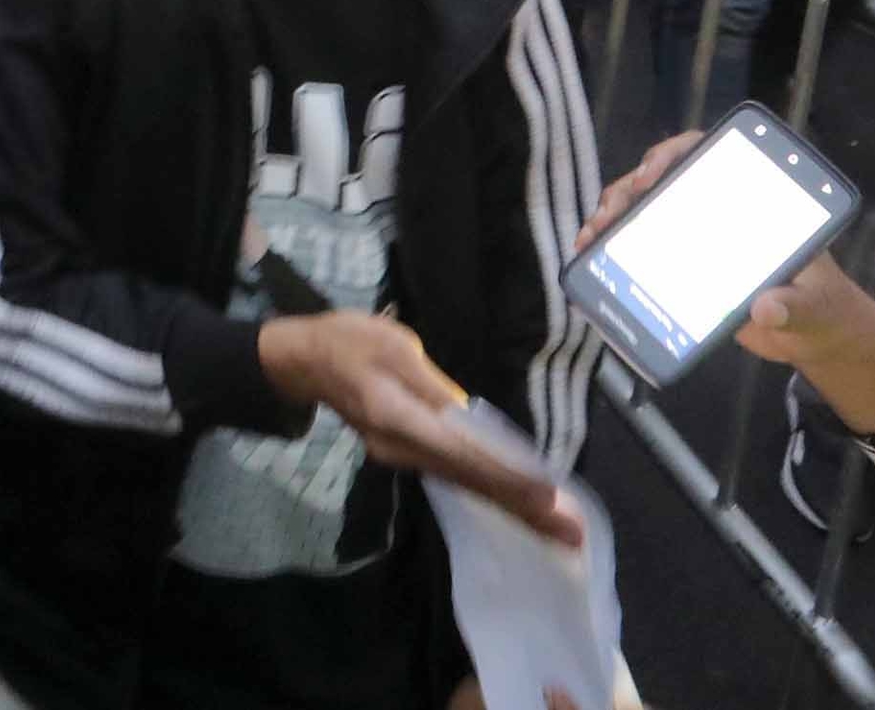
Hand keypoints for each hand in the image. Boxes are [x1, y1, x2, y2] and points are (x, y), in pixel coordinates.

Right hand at [258, 311, 581, 547]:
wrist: (304, 360)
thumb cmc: (349, 340)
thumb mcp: (392, 344)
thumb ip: (432, 383)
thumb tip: (467, 415)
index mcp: (397, 417)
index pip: (462, 453)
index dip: (505, 475)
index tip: (546, 496)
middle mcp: (401, 450)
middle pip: (469, 482)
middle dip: (521, 507)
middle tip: (570, 533)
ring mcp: (402, 458)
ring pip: (464, 486)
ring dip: (510, 506)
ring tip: (555, 528)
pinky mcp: (406, 455)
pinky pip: (454, 478)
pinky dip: (489, 491)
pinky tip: (516, 504)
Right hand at [577, 136, 874, 427]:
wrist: (813, 335)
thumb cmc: (823, 309)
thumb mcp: (814, 307)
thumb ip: (795, 306)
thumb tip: (766, 306)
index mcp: (756, 202)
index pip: (714, 156)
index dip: (678, 154)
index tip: (653, 174)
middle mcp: (722, 209)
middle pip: (669, 179)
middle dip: (632, 186)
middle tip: (613, 210)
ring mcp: (700, 234)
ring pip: (648, 207)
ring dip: (615, 213)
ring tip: (592, 234)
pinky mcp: (685, 264)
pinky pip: (644, 244)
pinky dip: (614, 244)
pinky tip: (591, 252)